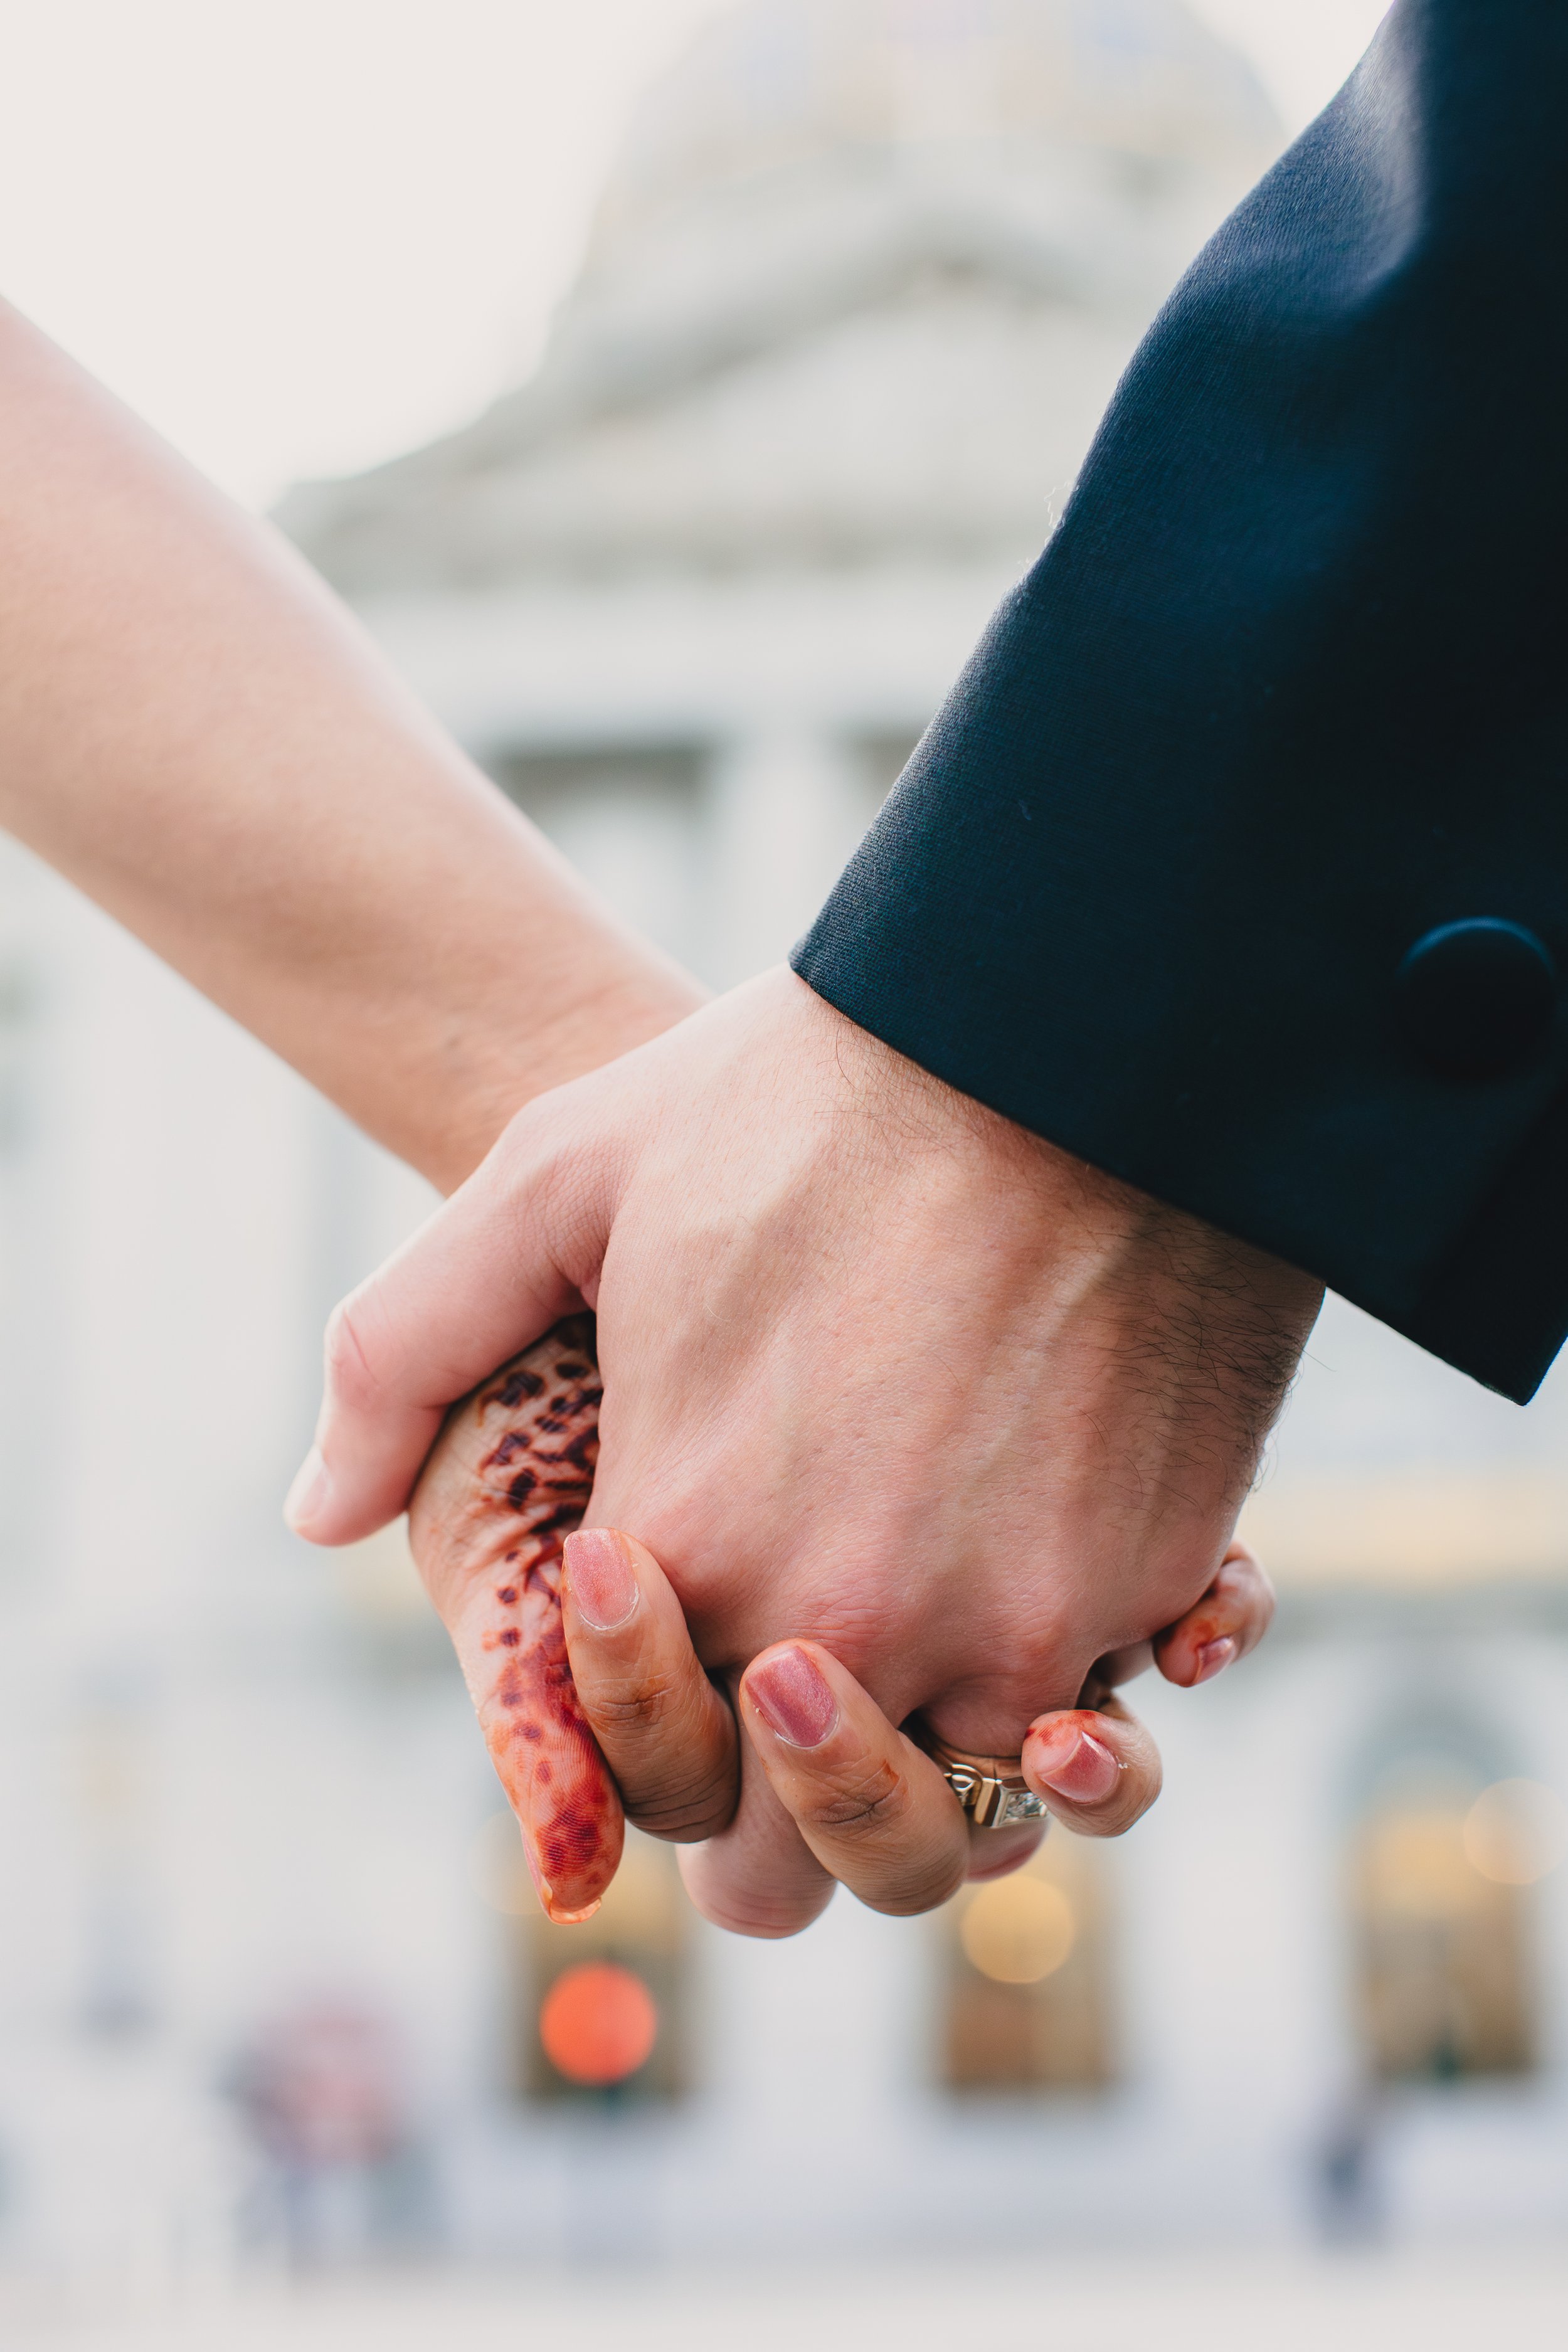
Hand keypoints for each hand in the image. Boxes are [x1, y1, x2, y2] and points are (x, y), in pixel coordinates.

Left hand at [288, 967, 1320, 1934]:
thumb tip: (319, 1514)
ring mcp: (1018, 1617)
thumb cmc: (799, 1087)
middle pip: (792, 1871)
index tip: (669, 1574)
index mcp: (689, 1545)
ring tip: (922, 1664)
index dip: (639, 1717)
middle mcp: (848, 1622)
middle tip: (783, 1698)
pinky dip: (1086, 1722)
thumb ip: (403, 1352)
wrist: (1061, 1018)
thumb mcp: (553, 1174)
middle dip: (768, 1826)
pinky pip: (1111, 1738)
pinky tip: (1058, 1622)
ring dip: (930, 1793)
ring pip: (960, 1836)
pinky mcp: (1152, 1576)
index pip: (639, 1775)